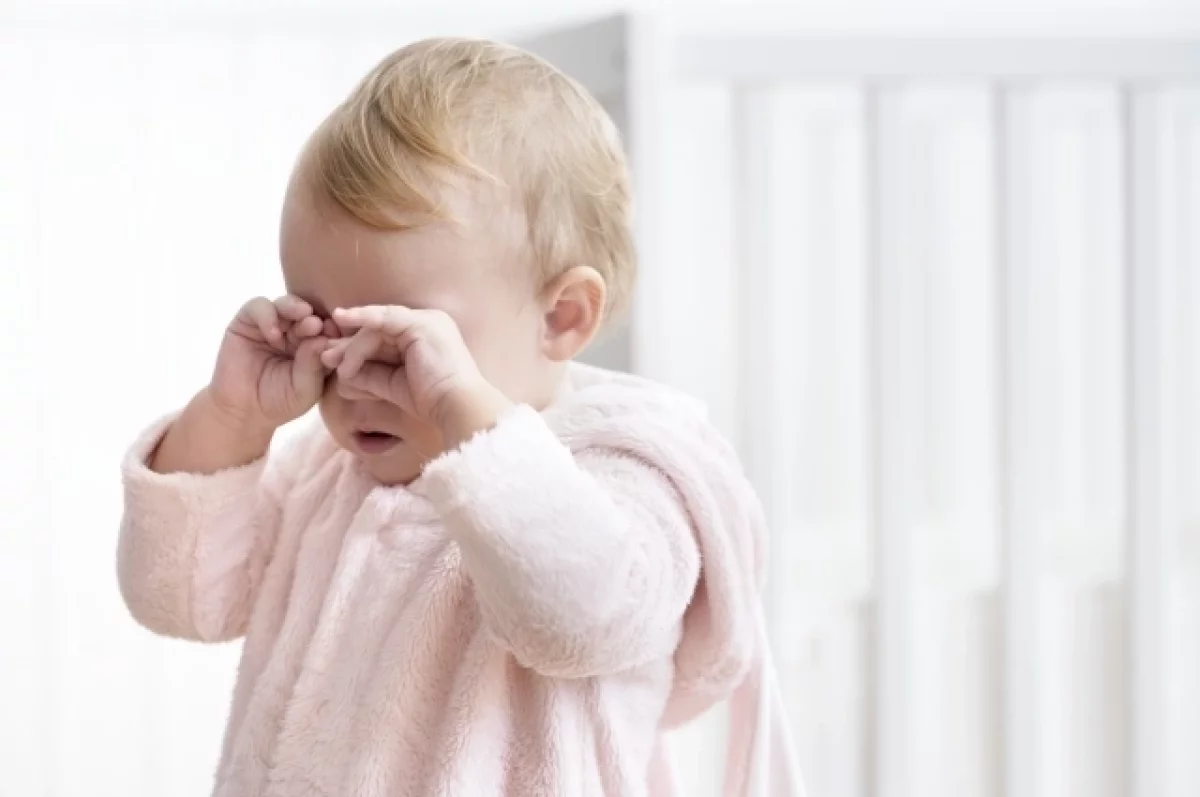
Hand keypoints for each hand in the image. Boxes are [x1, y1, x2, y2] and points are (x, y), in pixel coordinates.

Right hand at [207, 295, 333, 430]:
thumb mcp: (304, 390)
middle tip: (317, 324)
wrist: (243, 410)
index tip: (338, 334)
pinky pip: (259, 306)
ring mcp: (274, 324)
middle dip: (315, 317)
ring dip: (295, 308)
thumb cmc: (280, 402)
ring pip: (287, 304)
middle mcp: (296, 332)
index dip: (334, 330)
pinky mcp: (248, 321)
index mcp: (316, 346)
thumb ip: (313, 367)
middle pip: (310, 313)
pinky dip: (268, 316)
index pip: (329, 330)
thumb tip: (322, 339)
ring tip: (303, 318)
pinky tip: (274, 335)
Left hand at [322, 305, 507, 435]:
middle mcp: (429, 323)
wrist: (455, 406)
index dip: (359, 347)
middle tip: (325, 356)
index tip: (335, 359)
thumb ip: (370, 374)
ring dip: (353, 345)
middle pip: (380, 330)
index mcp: (427, 338)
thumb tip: (341, 371)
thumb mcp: (392, 385)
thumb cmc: (430, 402)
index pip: (386, 336)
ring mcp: (427, 320)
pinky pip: (385, 318)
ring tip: (334, 362)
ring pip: (378, 327)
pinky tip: (342, 318)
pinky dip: (362, 318)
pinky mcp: (422, 323)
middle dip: (350, 344)